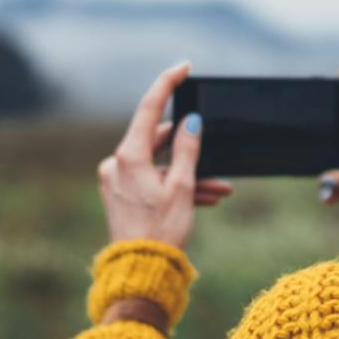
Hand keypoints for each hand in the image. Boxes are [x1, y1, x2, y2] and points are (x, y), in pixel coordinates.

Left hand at [97, 61, 233, 248]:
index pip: (149, 107)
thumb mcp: (182, 187)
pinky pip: (153, 181)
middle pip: (156, 139)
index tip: (184, 67)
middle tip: (215, 149)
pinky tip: (206, 197)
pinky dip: (176, 185)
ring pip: (159, 164)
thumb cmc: (161, 231)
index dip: (168, 84)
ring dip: (189, 173)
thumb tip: (191, 123)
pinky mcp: (122, 195)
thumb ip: (188, 150)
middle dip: (189, 146)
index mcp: (128, 156)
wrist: (140, 271)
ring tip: (221, 187)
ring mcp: (117, 180)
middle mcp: (117, 164)